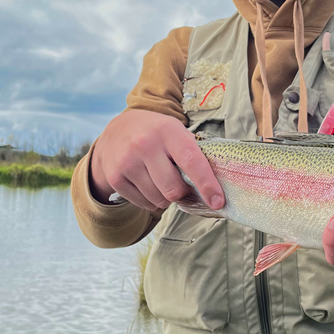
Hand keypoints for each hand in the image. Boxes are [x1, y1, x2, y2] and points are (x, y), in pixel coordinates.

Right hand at [89, 109, 224, 212]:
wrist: (117, 129)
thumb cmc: (156, 134)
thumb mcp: (175, 131)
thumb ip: (194, 152)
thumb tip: (217, 184)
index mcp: (168, 131)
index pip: (192, 161)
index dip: (207, 184)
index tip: (218, 202)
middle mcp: (145, 144)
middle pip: (174, 189)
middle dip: (183, 193)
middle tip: (181, 184)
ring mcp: (127, 161)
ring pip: (159, 200)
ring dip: (166, 198)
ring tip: (161, 181)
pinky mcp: (115, 177)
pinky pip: (143, 204)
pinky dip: (151, 201)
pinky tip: (147, 184)